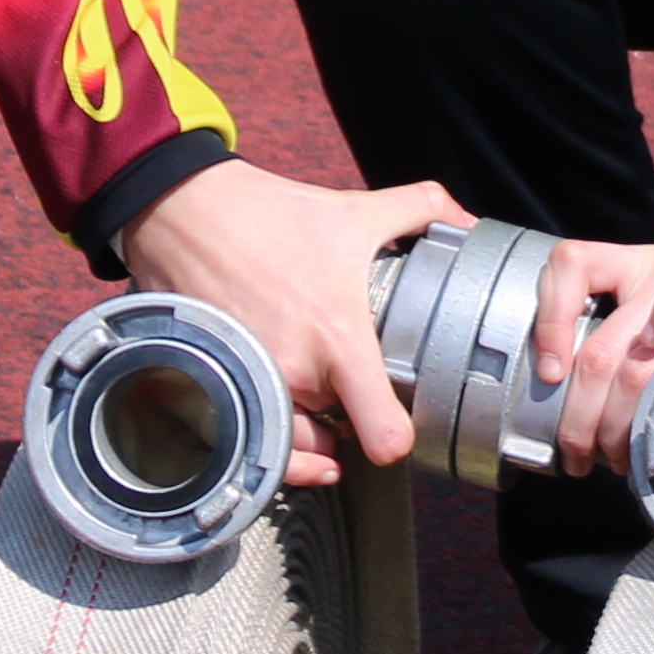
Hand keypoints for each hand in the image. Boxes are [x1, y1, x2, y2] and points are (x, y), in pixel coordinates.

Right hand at [113, 158, 467, 487]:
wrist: (185, 210)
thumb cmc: (270, 215)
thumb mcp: (356, 210)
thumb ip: (422, 210)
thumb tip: (468, 220)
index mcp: (340, 338)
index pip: (383, 435)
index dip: (398, 439)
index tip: (398, 421)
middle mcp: (296, 373)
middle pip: (339, 439)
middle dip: (347, 419)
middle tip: (348, 387)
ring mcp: (252, 384)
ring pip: (294, 443)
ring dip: (307, 430)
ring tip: (314, 398)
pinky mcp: (214, 386)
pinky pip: (248, 442)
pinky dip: (267, 440)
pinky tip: (278, 425)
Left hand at [530, 242, 653, 479]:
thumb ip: (619, 365)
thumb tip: (563, 430)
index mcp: (628, 271)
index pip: (568, 267)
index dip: (546, 322)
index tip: (547, 378)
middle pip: (596, 346)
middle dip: (581, 417)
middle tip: (581, 458)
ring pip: (632, 352)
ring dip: (619, 420)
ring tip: (620, 457)